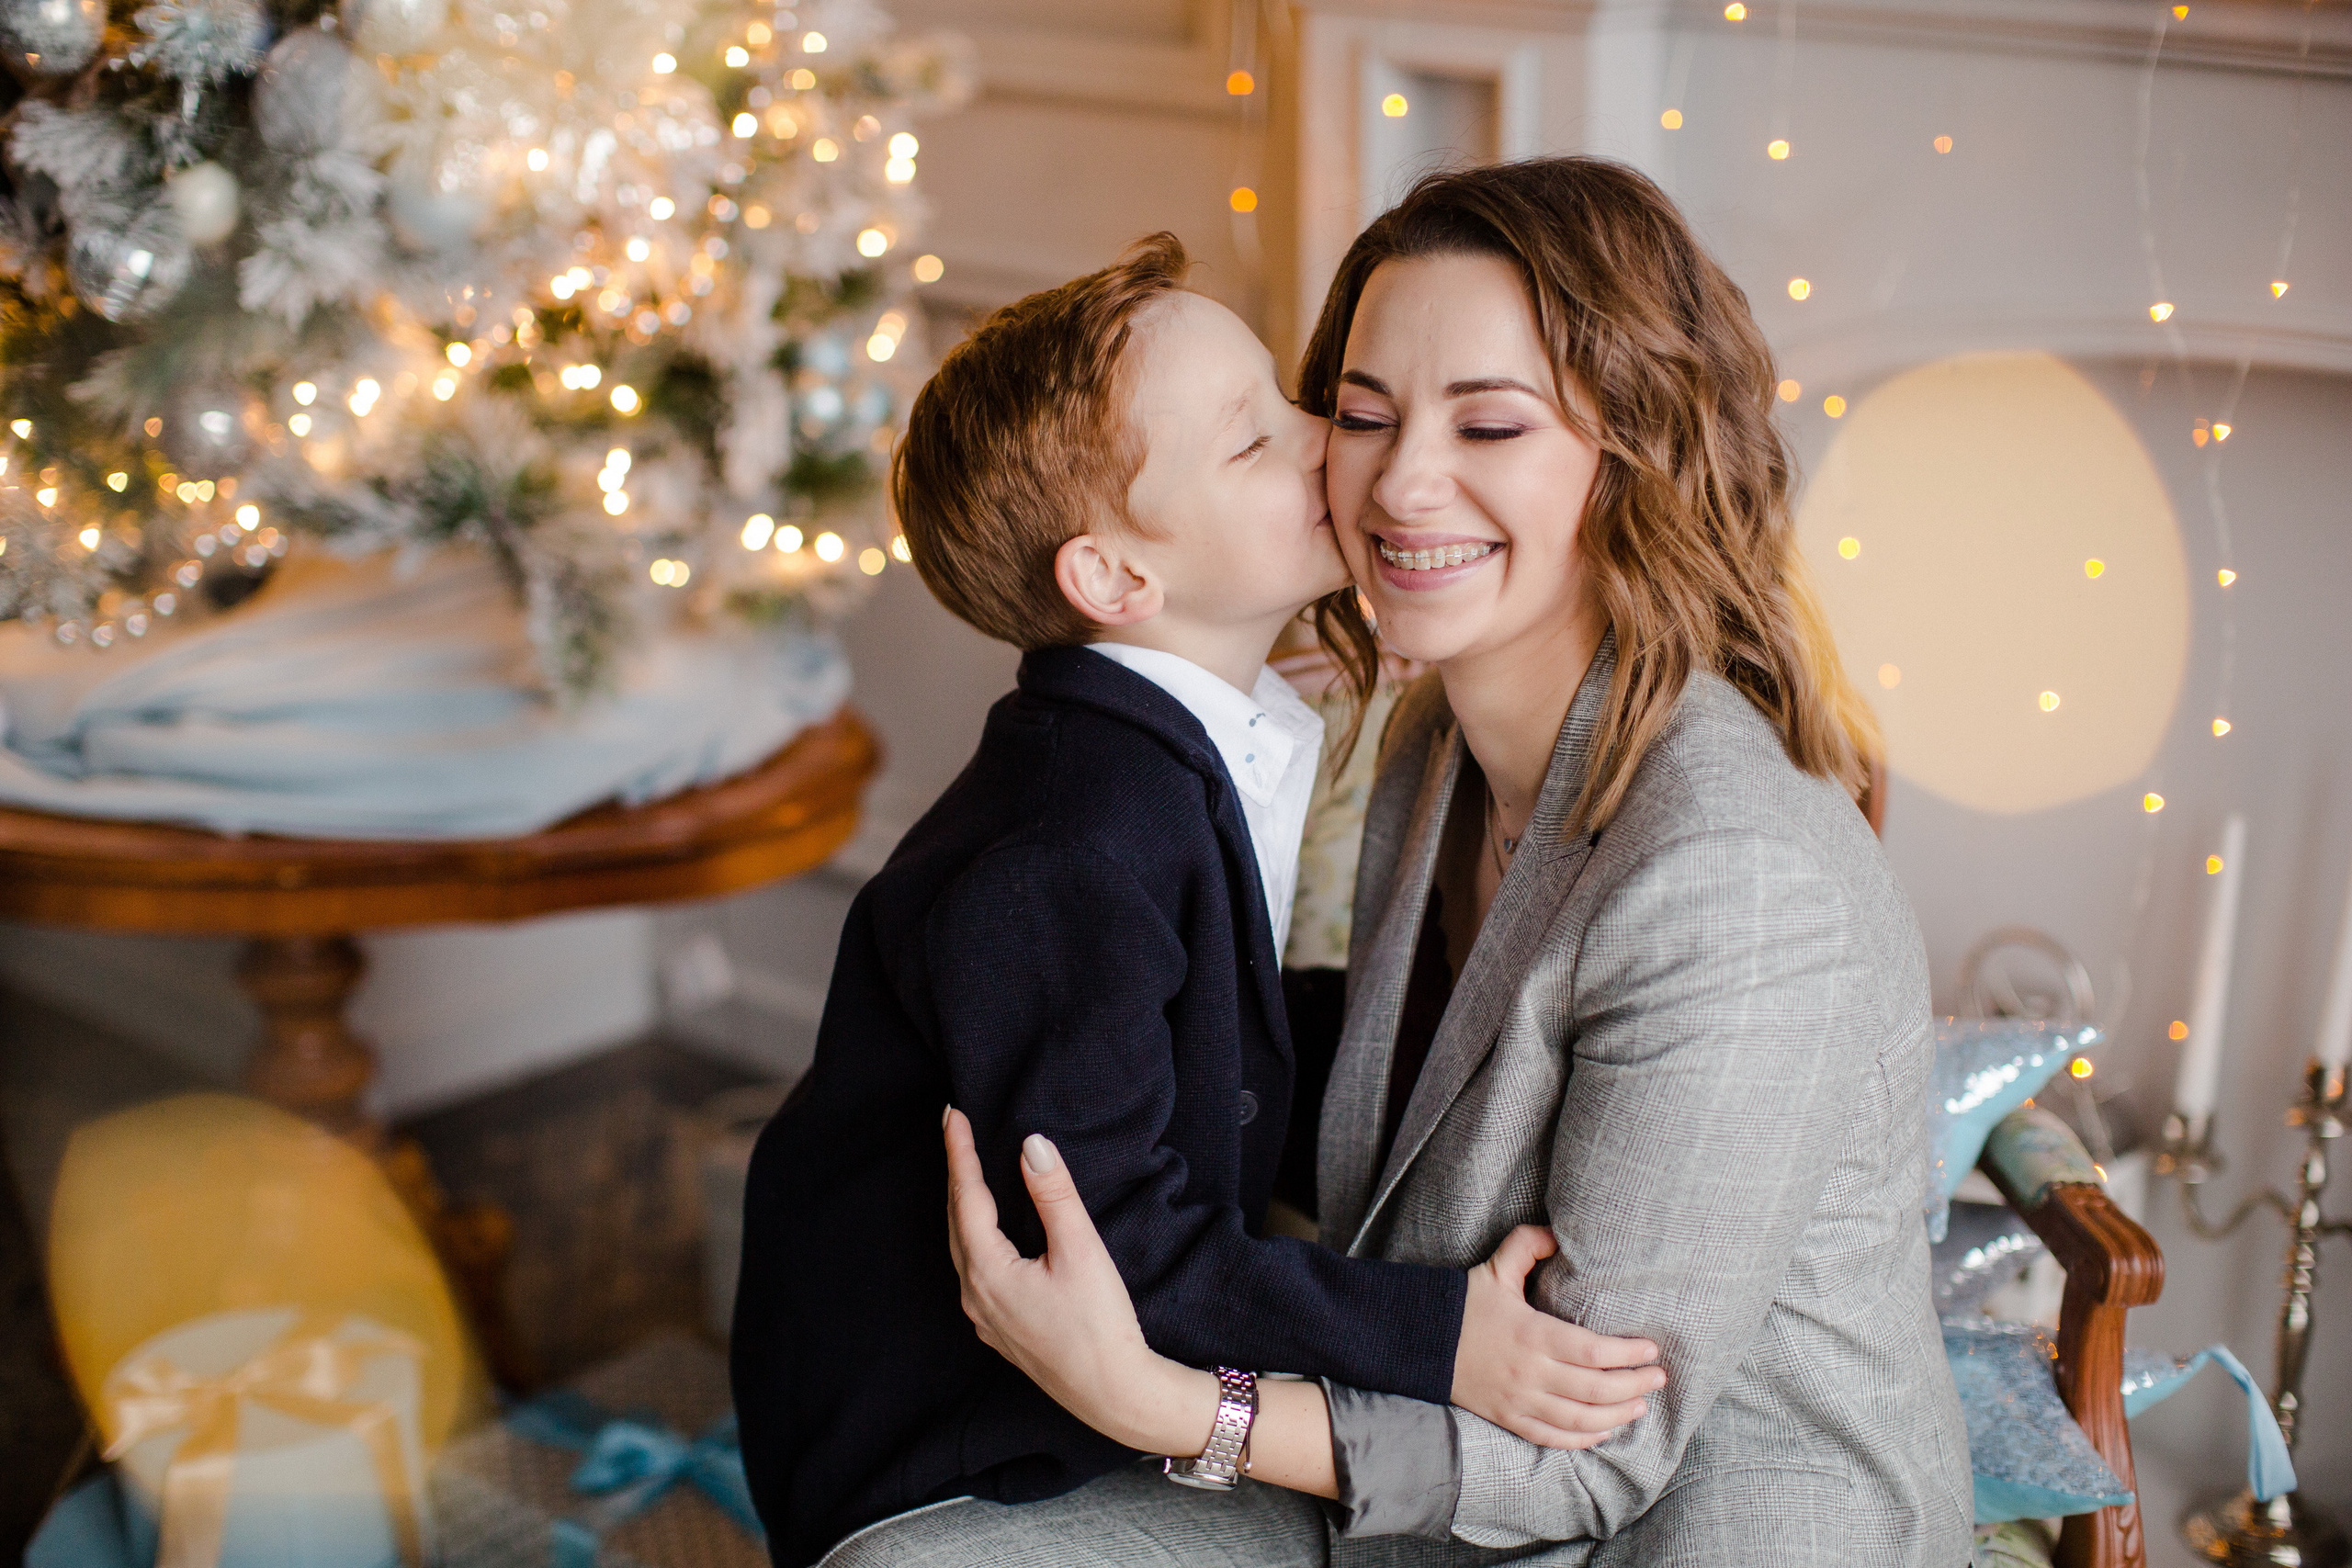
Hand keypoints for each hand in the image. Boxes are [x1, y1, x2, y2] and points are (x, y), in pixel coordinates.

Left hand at [943, 1108, 1218, 1455]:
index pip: (966, 1197)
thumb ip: (1054, 1195)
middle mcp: (975, 1295)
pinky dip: (972, 1237)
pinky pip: (972, 1270)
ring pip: (961, 1247)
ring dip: (962, 1206)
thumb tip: (1032, 1145)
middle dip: (955, 1173)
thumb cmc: (1100, 1325)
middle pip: (956, 1221)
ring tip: (966, 1170)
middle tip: (954, 1130)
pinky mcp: (999, 1330)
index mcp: (989, 1271)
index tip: (952, 1115)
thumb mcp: (1081, 1251)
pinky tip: (984, 1231)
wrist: (1113, 1393)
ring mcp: (984, 1316)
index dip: (959, 1153)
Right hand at [1450, 1225, 1666, 1449]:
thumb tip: (1560, 1232)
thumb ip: (1528, 1244)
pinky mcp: (1509, 1417)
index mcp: (1532, 1333)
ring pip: (1579, 1418)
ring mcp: (1519, 1400)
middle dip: (1634, 1385)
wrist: (1420, 1341)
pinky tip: (1604, 1429)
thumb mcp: (1496, 1267)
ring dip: (1617, 1414)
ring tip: (1641, 1405)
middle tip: (1658, 1378)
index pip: (1593, 1350)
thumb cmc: (1465, 1304)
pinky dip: (1583, 1438)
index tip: (1651, 1350)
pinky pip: (1553, 1437)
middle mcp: (1529, 1372)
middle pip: (1594, 1388)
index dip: (1628, 1354)